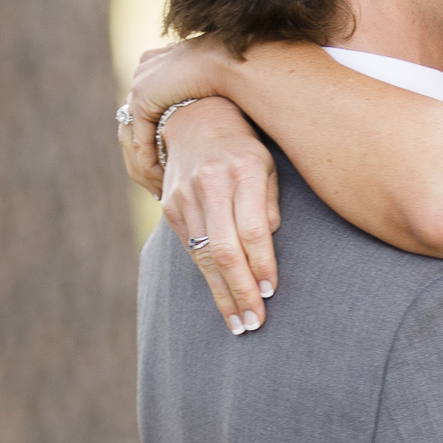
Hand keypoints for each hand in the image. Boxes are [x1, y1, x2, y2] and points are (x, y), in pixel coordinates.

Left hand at [118, 36, 231, 193]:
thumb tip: (205, 105)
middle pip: (134, 126)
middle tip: (159, 181)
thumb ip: (199, 94)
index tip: (169, 161)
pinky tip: (163, 181)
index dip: (155, 136)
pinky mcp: (142, 101)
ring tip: (162, 187)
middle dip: (146, 155)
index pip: (144, 109)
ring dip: (146, 165)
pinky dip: (151, 164)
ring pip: (134, 138)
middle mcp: (142, 72)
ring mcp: (138, 86)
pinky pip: (141, 142)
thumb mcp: (209, 83)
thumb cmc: (231, 72)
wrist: (227, 61)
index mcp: (155, 62)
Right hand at [157, 96, 280, 333]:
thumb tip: (266, 248)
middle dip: (241, 290)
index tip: (271, 292)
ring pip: (204, 255)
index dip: (262, 264)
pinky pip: (191, 250)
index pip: (253, 228)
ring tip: (239, 323)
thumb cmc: (245, 147)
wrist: (195, 119)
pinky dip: (208, 278)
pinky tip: (222, 300)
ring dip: (223, 294)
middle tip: (255, 322)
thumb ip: (270, 205)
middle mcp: (211, 182)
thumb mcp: (268, 165)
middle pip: (225, 248)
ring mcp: (186, 195)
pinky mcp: (171, 206)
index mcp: (244, 169)